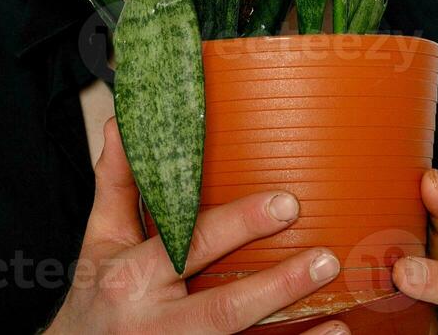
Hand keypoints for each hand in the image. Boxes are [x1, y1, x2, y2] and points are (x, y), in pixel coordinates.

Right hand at [45, 117, 347, 334]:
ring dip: (295, 330)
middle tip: (324, 257)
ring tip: (340, 305)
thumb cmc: (96, 296)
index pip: (190, 246)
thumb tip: (120, 123)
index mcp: (131, 277)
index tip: (286, 202)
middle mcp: (154, 322)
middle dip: (276, 286)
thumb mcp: (100, 241)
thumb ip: (117, 185)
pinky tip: (333, 330)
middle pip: (222, 307)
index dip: (238, 225)